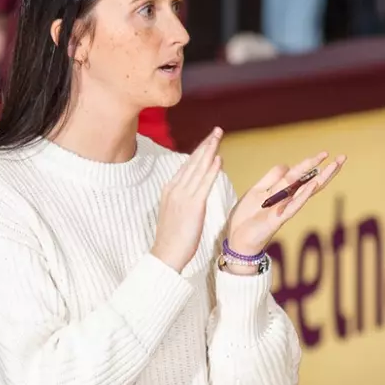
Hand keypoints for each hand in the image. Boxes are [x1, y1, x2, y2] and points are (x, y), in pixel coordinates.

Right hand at [152, 128, 223, 271]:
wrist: (166, 254)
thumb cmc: (171, 238)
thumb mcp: (173, 212)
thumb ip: (181, 198)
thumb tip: (190, 192)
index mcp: (170, 189)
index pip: (187, 165)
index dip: (199, 151)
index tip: (209, 140)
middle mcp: (175, 189)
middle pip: (193, 162)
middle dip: (206, 144)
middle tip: (217, 131)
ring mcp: (183, 196)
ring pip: (199, 168)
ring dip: (210, 151)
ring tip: (219, 137)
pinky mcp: (193, 206)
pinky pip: (204, 184)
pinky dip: (211, 170)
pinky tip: (219, 159)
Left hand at [224, 151, 347, 259]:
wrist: (237, 240)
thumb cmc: (247, 217)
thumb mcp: (256, 191)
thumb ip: (271, 178)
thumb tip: (287, 165)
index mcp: (282, 192)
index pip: (302, 176)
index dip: (313, 164)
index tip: (326, 153)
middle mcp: (288, 200)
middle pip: (311, 181)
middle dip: (327, 170)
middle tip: (342, 157)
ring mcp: (285, 209)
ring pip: (307, 191)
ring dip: (321, 177)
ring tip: (335, 166)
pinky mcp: (279, 219)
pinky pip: (294, 206)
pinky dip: (304, 195)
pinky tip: (314, 185)